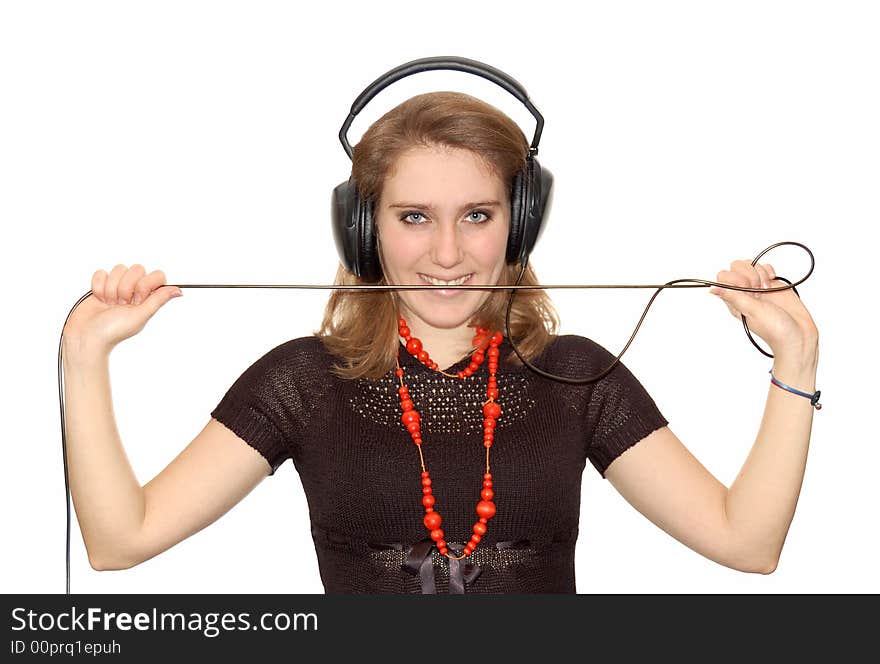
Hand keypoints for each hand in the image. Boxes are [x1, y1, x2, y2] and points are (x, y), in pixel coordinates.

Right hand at [62, 264, 182, 355]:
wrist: (86, 336)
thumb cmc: (113, 331)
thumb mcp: (140, 316)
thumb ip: (158, 300)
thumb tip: (179, 291)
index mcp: (148, 297)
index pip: (156, 275)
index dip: (145, 284)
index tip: (137, 299)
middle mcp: (134, 290)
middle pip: (137, 269)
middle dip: (126, 287)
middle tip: (121, 304)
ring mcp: (117, 287)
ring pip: (119, 269)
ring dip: (111, 288)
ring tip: (110, 304)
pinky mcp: (101, 285)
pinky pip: (101, 273)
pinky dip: (98, 287)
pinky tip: (99, 300)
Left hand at [709, 260, 818, 359]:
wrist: (798, 333)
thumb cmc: (774, 329)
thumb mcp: (751, 311)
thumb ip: (733, 297)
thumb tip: (711, 289)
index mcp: (734, 300)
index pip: (723, 277)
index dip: (735, 278)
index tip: (747, 289)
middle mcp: (743, 292)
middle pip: (736, 267)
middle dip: (749, 274)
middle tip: (758, 289)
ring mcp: (757, 286)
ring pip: (750, 264)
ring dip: (759, 272)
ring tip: (767, 288)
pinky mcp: (771, 282)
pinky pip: (764, 267)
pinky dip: (769, 270)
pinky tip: (772, 281)